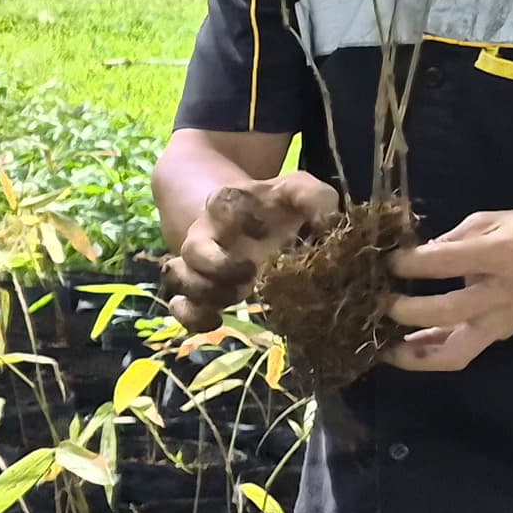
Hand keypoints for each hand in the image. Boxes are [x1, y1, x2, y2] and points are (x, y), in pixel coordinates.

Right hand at [164, 171, 339, 324]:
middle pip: (193, 249)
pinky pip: (180, 305)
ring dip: (205, 291)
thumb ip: (316, 200)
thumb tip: (332, 224)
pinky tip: (217, 320)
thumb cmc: (278, 207)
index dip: (239, 218)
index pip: (221, 205)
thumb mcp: (298, 192)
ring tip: (238, 296)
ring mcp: (198, 264)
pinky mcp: (199, 289)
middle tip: (251, 272)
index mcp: (228, 204)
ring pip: (179, 277)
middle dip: (218, 265)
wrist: (249, 216)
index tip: (266, 229)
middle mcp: (206, 233)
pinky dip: (193, 316)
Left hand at [384, 209, 512, 372]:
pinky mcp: (499, 336)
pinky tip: (401, 348)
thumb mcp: (493, 220)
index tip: (387, 262)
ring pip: (455, 352)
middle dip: (406, 311)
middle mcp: (501, 293)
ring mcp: (501, 321)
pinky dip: (428, 354)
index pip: (447, 262)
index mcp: (501, 255)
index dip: (411, 263)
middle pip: (448, 311)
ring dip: (413, 354)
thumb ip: (453, 239)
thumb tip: (411, 256)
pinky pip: (460, 352)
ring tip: (380, 347)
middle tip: (377, 303)